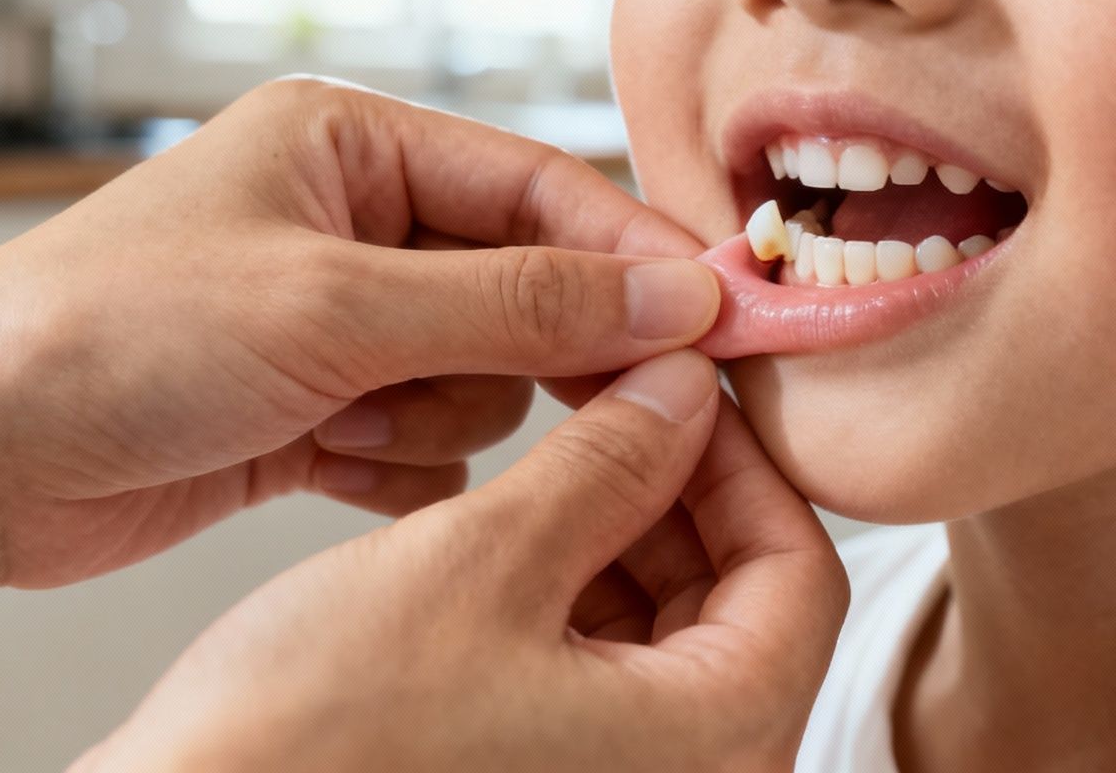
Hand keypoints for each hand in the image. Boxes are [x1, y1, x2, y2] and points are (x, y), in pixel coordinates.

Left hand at [0, 78, 719, 588]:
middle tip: (600, 404)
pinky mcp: (312, 414)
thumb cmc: (105, 334)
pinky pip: (426, 448)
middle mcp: (347, 224)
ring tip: (340, 420)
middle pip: (522, 286)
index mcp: (347, 143)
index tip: (712, 318)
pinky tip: (321, 464)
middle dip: (528, 350)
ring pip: (481, 380)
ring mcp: (331, 324)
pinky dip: (395, 469)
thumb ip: (521, 302)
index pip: (537, 185)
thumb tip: (673, 291)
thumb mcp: (335, 305)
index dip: (630, 253)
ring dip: (433, 416)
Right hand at [77, 351, 850, 772]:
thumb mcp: (480, 561)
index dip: (744, 458)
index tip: (680, 379)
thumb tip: (683, 387)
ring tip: (552, 444)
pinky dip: (571, 586)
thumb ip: (609, 464)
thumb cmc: (315, 739)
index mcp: (711, 744)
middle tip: (613, 389)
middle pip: (741, 599)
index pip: (800, 572)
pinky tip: (509, 523)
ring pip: (669, 628)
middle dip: (677, 485)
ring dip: (621, 527)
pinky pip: (602, 669)